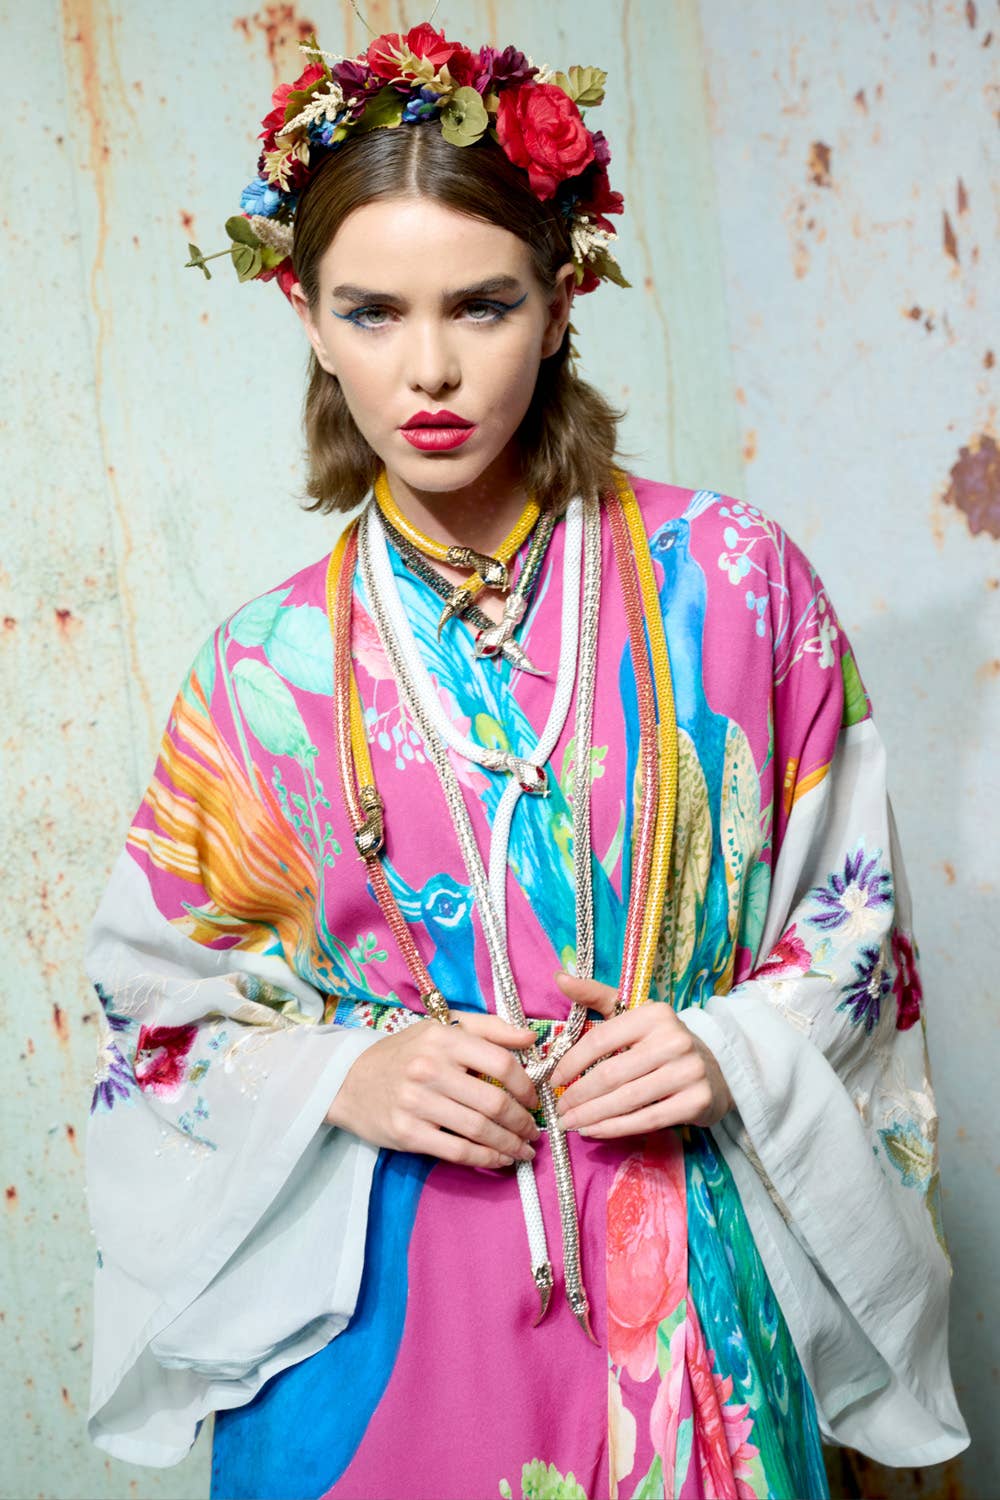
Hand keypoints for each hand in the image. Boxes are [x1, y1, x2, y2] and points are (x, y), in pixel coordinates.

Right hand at [325, 1013, 540, 1168]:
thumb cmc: (403, 1053)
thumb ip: (488, 1029)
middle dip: (522, 1122)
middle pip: (493, 1102)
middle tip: (534, 1132)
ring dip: (510, 1144)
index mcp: (443, 1039)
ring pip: (479, 1130)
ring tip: (523, 1150)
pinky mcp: (407, 1134)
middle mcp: (430, 1069)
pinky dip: (485, 1158)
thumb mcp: (441, 1028)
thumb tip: (531, 1037)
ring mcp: (416, 1103)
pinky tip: (500, 1159)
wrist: (348, 1081)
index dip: (526, 1086)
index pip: (500, 1063)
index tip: (534, 1100)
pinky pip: (457, 1151)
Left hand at [549, 974, 733, 1137]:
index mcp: (653, 1014)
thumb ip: (595, 995)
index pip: (601, 1039)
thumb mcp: (632, 1014)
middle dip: (578, 1095)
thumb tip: (560, 977)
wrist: (716, 1070)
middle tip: (559, 1110)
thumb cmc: (661, 1042)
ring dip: (592, 1116)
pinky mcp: (696, 1101)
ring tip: (571, 1123)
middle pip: (611, 1074)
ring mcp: (688, 1071)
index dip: (572, 1062)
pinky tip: (595, 1130)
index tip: (554, 1080)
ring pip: (627, 1100)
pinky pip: (647, 1120)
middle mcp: (674, 1040)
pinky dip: (615, 1128)